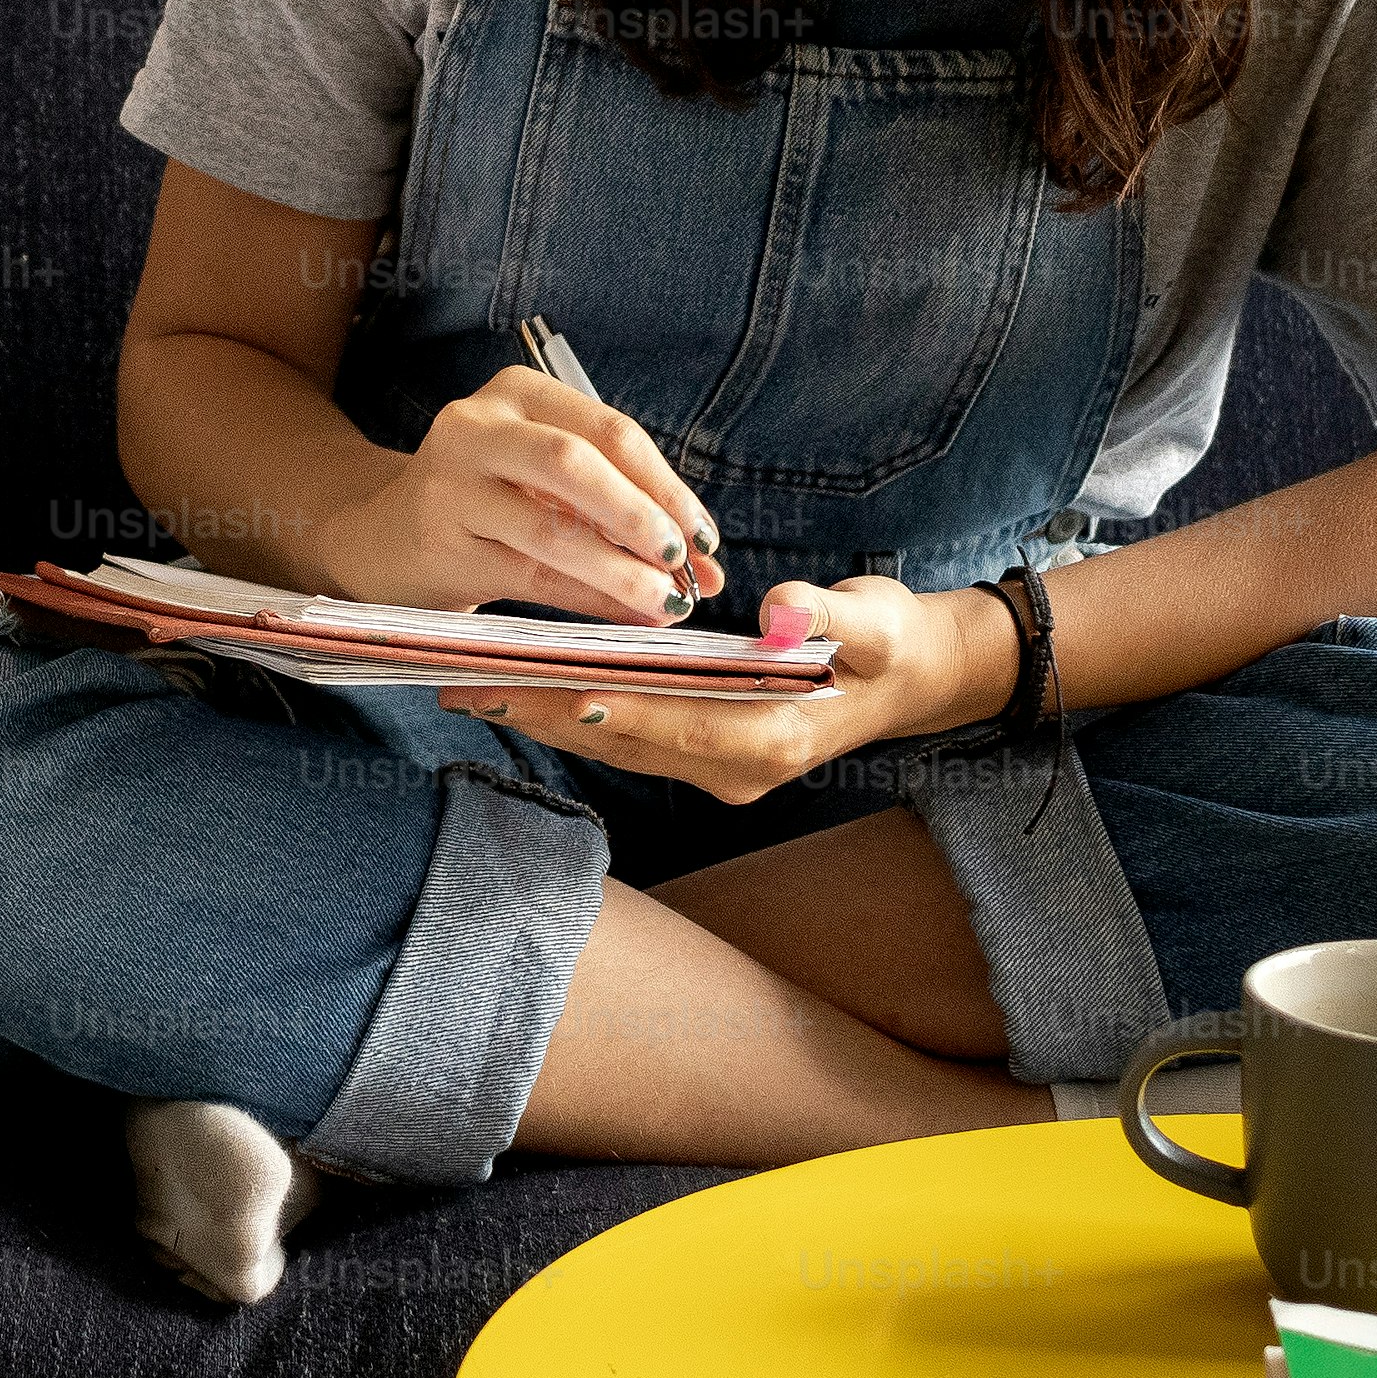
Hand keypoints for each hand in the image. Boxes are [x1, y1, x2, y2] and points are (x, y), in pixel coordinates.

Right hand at [323, 366, 721, 623]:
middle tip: (685, 563)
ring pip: (550, 528)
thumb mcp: (548, 482)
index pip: (608, 431)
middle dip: (640, 516)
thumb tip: (707, 566)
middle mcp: (476, 426)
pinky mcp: (439, 543)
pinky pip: (527, 575)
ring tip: (665, 601)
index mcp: (518, 392)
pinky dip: (585, 598)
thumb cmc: (492, 504)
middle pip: (575, 463)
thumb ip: (622, 510)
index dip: (666, 484)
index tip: (706, 537)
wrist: (385, 535)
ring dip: (618, 570)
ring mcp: (449, 484)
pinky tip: (622, 616)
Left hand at [436, 575, 1014, 806]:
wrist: (914, 677)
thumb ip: (831, 615)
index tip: (533, 683)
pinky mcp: (703, 750)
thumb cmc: (893, 642)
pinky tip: (528, 682)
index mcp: (771, 740)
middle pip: (622, 739)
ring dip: (545, 713)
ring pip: (614, 741)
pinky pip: (625, 733)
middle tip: (462, 682)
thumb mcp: (878, 621)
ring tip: (471, 681)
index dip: (601, 704)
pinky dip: (576, 709)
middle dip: (543, 711)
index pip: (668, 723)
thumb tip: (784, 609)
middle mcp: (735, 768)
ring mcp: (716, 766)